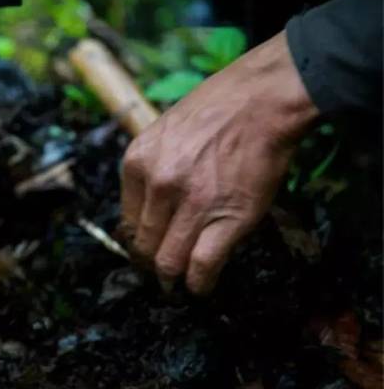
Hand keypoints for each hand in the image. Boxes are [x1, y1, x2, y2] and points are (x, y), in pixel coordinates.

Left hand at [121, 31, 318, 294]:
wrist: (261, 100)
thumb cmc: (214, 111)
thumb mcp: (162, 133)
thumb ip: (149, 170)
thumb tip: (146, 212)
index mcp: (137, 163)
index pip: (127, 222)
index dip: (138, 242)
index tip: (148, 250)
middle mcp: (157, 185)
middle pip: (144, 246)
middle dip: (151, 265)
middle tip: (162, 273)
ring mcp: (191, 204)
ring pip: (168, 262)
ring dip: (173, 280)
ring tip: (179, 285)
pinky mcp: (226, 219)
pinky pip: (202, 266)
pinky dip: (200, 284)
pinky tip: (201, 288)